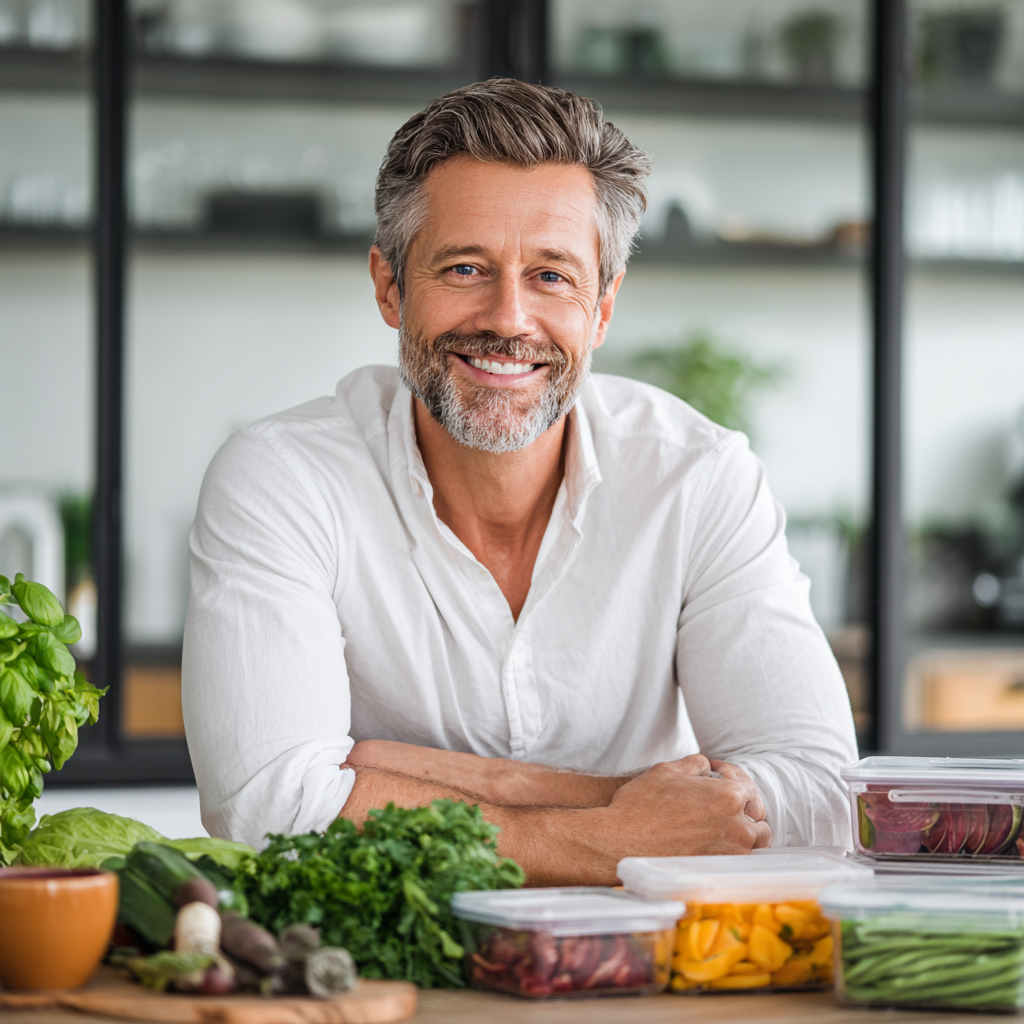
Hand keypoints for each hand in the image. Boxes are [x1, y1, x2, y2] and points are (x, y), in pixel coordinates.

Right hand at [591, 753, 771, 862]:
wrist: (620, 843)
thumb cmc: (640, 806)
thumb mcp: (666, 770)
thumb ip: (694, 764)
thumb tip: (706, 767)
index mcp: (728, 797)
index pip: (745, 783)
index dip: (728, 774)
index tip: (714, 774)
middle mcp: (737, 826)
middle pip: (758, 814)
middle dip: (743, 803)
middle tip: (721, 799)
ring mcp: (730, 853)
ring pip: (754, 840)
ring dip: (744, 829)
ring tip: (723, 822)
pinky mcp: (719, 871)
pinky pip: (738, 859)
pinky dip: (733, 848)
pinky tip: (713, 840)